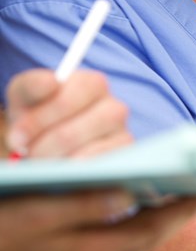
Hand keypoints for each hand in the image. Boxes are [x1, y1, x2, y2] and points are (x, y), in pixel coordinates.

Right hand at [0, 191, 195, 250]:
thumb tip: (129, 195)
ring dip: (151, 230)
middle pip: (145, 243)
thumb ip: (81, 206)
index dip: (181, 212)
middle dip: (174, 221)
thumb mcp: (30, 214)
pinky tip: (121, 224)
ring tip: (169, 208)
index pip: (150, 229)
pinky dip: (124, 238)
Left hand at [4, 69, 131, 157]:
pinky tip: (62, 167)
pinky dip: (78, 167)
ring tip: (41, 159)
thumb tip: (52, 83)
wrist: (46, 144)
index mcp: (93, 84)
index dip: (42, 117)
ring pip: (91, 146)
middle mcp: (114, 106)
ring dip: (60, 156)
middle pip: (82, 126)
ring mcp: (122, 132)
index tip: (19, 135)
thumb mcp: (26, 98)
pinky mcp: (122, 156)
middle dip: (48, 142)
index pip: (72, 96)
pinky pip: (102, 163)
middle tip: (27, 153)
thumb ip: (32, 86)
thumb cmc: (37, 117)